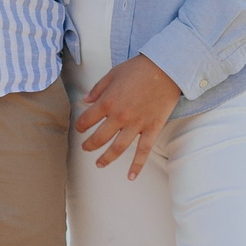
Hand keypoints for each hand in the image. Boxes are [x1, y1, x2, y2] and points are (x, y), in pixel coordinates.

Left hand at [75, 54, 181, 178]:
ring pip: (118, 148)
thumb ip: (97, 89)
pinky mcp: (152, 128)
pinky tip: (130, 176)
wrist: (166, 68)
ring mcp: (136, 124)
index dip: (80, 125)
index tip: (80, 128)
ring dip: (106, 158)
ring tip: (99, 164)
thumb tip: (85, 100)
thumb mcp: (112, 74)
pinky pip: (143, 151)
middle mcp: (119, 116)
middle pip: (99, 138)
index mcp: (107, 102)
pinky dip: (137, 165)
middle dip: (89, 145)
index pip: (86, 120)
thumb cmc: (138, 69)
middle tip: (85, 148)